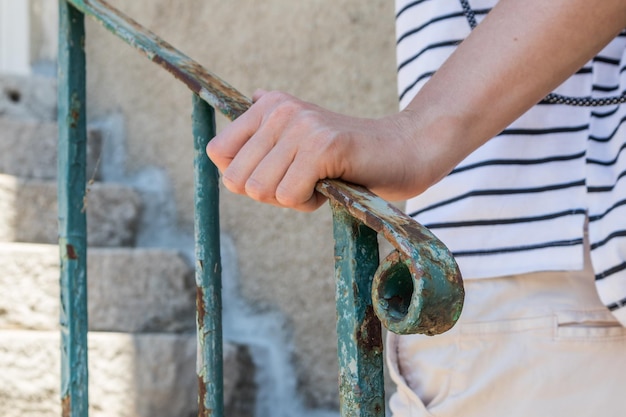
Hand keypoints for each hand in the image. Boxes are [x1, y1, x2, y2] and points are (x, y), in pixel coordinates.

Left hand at [206, 90, 443, 211]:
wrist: (404, 150)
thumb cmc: (347, 156)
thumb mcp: (299, 141)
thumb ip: (261, 139)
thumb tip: (217, 150)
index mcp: (268, 105)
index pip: (219, 153)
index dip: (243, 178)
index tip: (278, 175)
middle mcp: (280, 109)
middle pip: (237, 179)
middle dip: (269, 193)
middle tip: (303, 181)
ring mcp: (302, 126)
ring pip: (260, 190)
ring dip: (291, 198)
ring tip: (319, 181)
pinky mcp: (323, 147)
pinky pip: (289, 196)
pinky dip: (309, 203)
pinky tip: (331, 185)